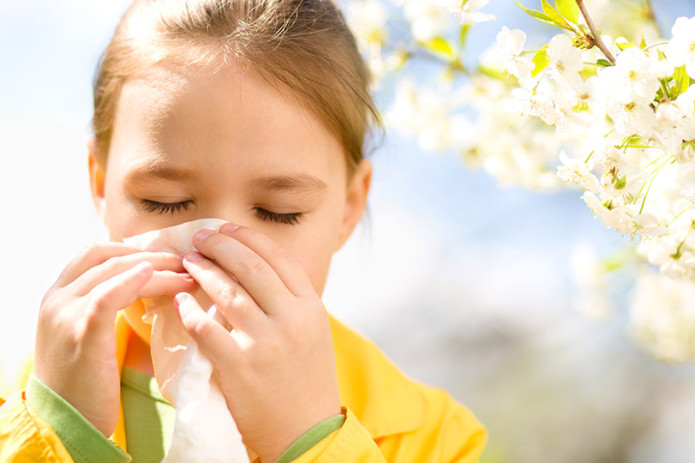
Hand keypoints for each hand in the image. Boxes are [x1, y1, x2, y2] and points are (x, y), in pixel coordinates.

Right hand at [34, 243, 195, 435]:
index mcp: (57, 295)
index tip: (164, 257)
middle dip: (151, 255)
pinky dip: (134, 280)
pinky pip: (108, 294)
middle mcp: (57, 298)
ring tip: (187, 275)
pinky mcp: (82, 332)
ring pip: (115, 271)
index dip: (132, 249)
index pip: (94, 253)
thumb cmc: (84, 382)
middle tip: (185, 263)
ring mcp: (66, 313)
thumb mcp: (86, 335)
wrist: (64, 423)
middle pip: (107, 256)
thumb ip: (104, 307)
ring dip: (156, 268)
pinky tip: (158, 276)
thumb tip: (145, 285)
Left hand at [176, 224, 340, 461]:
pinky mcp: (240, 366)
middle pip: (251, 267)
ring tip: (189, 262)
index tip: (226, 228)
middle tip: (200, 238)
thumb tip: (255, 268)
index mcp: (311, 307)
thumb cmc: (307, 381)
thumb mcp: (312, 333)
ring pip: (227, 292)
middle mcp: (292, 319)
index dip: (247, 237)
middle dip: (221, 245)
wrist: (306, 432)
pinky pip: (206, 327)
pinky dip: (190, 310)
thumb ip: (290, 301)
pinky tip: (181, 301)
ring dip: (203, 271)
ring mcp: (266, 342)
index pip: (278, 257)